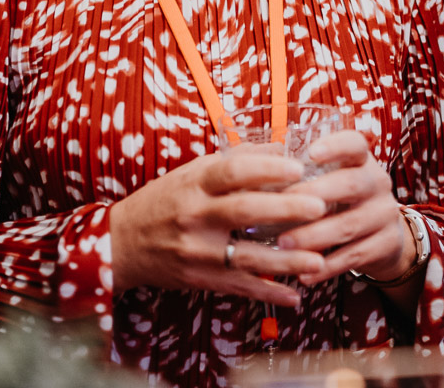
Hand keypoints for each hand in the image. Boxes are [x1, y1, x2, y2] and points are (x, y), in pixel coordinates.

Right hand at [109, 151, 328, 307]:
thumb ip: (234, 161)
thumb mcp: (191, 173)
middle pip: (244, 210)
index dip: (267, 169)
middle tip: (320, 207)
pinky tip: (295, 295)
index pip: (233, 171)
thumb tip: (280, 147)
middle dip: (285, 210)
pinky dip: (268, 293)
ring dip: (286, 260)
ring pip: (246, 256)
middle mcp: (195, 216)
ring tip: (319, 259)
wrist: (123, 243)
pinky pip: (239, 287)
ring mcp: (197, 251)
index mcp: (194, 184)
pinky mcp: (199, 279)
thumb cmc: (165, 200)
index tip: (298, 169)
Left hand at [276, 130, 415, 286]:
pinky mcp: (387, 244)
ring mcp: (385, 214)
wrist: (383, 236)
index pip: (355, 143)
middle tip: (281, 207)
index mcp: (362, 160)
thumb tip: (258, 166)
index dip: (335, 146)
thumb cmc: (341, 201)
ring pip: (349, 225)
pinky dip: (327, 267)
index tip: (311, 153)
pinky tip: (304, 273)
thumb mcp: (332, 180)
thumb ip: (303, 173)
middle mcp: (378, 182)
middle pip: (350, 184)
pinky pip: (355, 256)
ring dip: (313, 236)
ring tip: (284, 245)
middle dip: (313, 196)